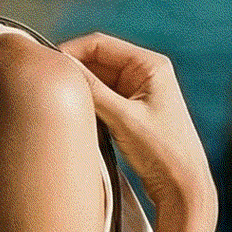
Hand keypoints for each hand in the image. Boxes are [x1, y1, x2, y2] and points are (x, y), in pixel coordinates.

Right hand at [58, 32, 216, 220]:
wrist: (184, 188)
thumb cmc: (165, 152)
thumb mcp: (123, 118)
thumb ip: (93, 91)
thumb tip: (61, 67)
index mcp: (150, 65)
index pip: (100, 44)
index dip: (71, 51)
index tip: (47, 66)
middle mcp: (144, 74)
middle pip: (96, 61)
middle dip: (74, 72)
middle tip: (48, 88)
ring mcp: (138, 93)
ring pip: (96, 82)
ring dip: (80, 91)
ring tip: (61, 104)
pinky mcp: (131, 113)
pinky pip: (101, 100)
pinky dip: (88, 106)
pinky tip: (77, 117)